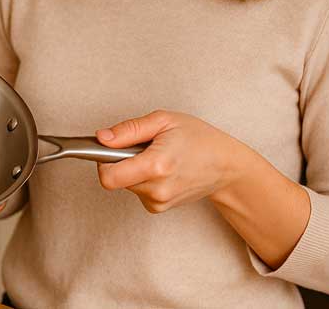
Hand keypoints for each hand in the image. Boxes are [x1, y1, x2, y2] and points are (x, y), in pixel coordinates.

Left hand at [95, 110, 248, 213]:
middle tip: (143, 147)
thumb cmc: (198, 138)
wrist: (226, 165)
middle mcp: (157, 189)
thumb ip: (129, 130)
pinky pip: (137, 191)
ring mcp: (159, 202)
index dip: (102, 161)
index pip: (108, 177)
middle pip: (116, 179)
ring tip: (158, 156)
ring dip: (134, 170)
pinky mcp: (159, 208)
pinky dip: (143, 179)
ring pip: (126, 185)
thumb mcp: (163, 121)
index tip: (110, 149)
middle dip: (121, 161)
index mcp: (156, 166)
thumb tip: (102, 138)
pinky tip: (162, 169)